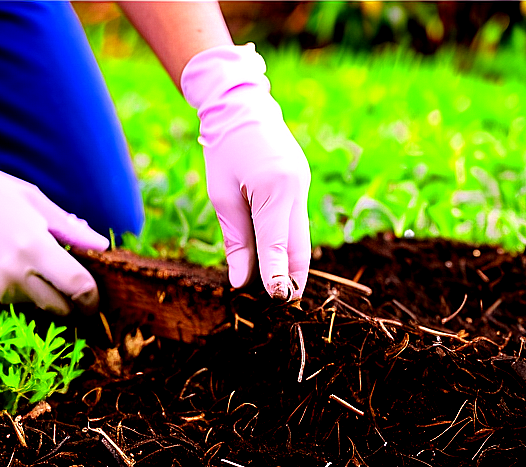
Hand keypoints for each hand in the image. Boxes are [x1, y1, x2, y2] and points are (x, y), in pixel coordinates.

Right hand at [0, 149, 109, 314]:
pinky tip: (24, 266)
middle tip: (76, 284)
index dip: (92, 295)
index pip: (77, 286)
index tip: (96, 293)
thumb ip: (71, 230)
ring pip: (44, 305)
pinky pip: (25, 300)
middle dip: (74, 301)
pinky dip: (33, 291)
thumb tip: (102, 246)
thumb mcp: (38, 203)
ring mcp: (3, 285)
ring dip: (52, 294)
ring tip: (43, 264)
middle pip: (63, 307)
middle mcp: (19, 272)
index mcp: (36, 247)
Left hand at [181, 44, 310, 300]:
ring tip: (277, 289)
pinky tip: (273, 259)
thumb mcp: (221, 196)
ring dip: (289, 263)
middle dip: (292, 277)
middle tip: (285, 304)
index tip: (278, 300)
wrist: (241, 103)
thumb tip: (240, 280)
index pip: (276, 244)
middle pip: (299, 246)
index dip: (276, 275)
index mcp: (274, 188)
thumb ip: (235, 239)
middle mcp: (296, 187)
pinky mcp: (301, 183)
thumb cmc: (224, 149)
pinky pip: (295, 221)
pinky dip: (286, 242)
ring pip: (299, 236)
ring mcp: (303, 184)